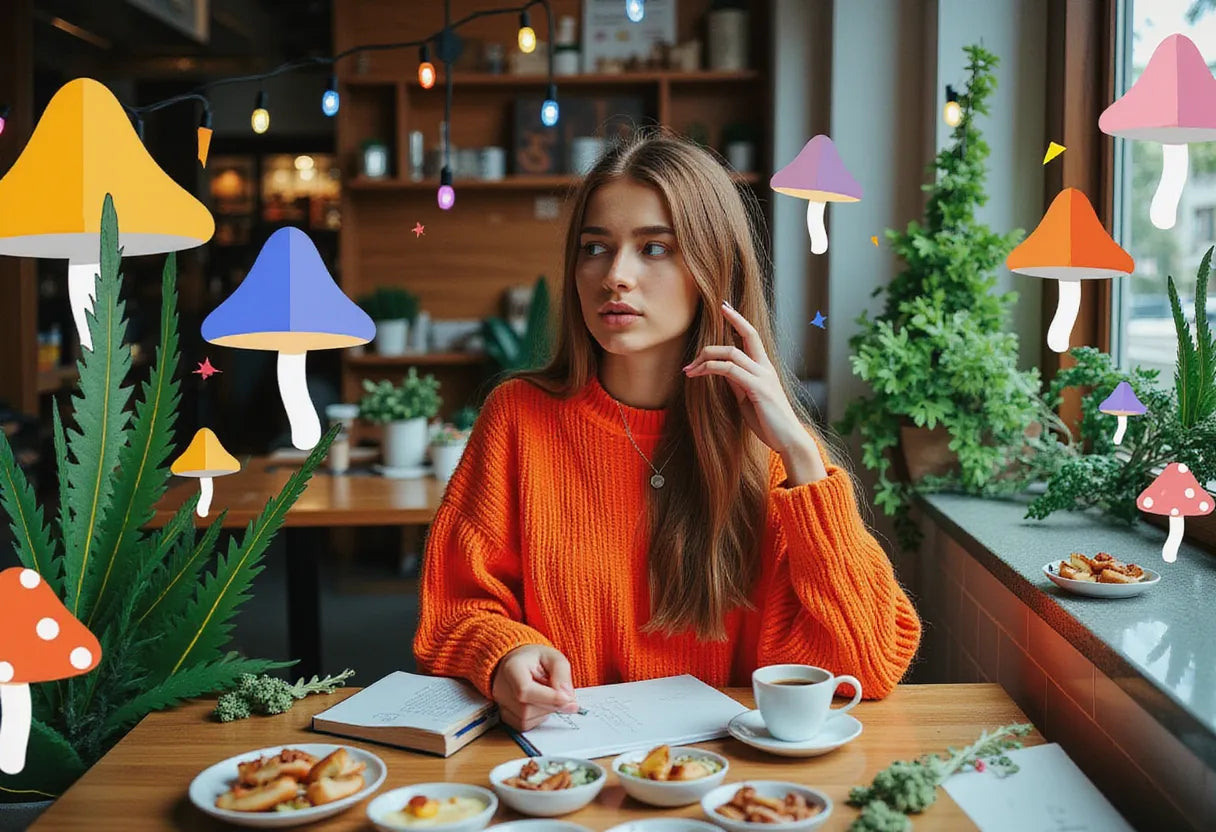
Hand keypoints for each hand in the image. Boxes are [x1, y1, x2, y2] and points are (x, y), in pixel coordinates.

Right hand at [491, 644, 580, 730]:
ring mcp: (501, 703)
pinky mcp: (505, 716)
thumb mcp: (554, 657)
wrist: (520, 662)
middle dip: (550, 704)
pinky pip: (525, 725)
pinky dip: (537, 718)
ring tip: (548, 694)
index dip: (548, 698)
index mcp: (512, 668)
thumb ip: (562, 675)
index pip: (525, 690)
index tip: (568, 699)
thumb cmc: (536, 659)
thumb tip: (568, 698)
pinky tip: (540, 704)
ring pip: (527, 719)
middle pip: (527, 708)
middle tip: (563, 693)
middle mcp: (501, 687)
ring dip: (545, 711)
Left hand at [684, 301, 819, 465]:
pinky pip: (731, 370)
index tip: (724, 307)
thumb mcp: (748, 398)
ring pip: (732, 353)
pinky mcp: (758, 388)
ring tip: (689, 369)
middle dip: (727, 323)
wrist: (788, 439)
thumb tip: (721, 371)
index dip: (738, 320)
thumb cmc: (769, 421)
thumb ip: (737, 382)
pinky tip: (698, 374)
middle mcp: (766, 368)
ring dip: (706, 357)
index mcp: (765, 368)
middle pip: (746, 335)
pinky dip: (711, 368)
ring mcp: (763, 377)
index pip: (752, 336)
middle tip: (699, 336)